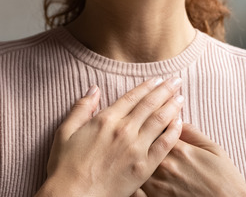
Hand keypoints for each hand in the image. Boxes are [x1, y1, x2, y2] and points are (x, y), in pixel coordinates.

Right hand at [38, 78, 183, 196]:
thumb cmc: (65, 167)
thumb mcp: (65, 132)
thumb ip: (81, 108)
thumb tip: (94, 89)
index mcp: (105, 120)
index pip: (132, 97)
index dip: (147, 86)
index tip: (157, 79)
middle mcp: (123, 131)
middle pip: (150, 105)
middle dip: (165, 90)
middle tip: (176, 80)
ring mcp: (136, 149)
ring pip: (160, 121)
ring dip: (172, 106)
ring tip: (181, 96)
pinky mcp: (144, 167)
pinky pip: (164, 145)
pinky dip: (174, 131)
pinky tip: (180, 123)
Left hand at [139, 124, 245, 196]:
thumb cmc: (225, 180)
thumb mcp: (214, 150)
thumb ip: (193, 133)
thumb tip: (176, 120)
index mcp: (179, 149)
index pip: (155, 126)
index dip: (152, 120)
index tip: (152, 118)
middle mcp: (164, 165)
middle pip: (141, 144)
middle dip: (139, 137)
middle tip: (140, 135)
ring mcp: (157, 185)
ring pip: (134, 165)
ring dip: (134, 157)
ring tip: (135, 155)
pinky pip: (134, 190)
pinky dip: (132, 182)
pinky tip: (134, 177)